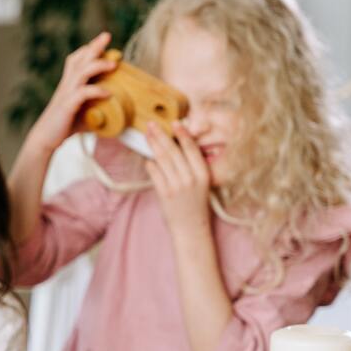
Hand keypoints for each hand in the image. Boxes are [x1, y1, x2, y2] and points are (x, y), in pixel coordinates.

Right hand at [26, 32, 116, 153]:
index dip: (87, 49)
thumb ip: (96, 108)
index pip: (75, 59)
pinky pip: (83, 93)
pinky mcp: (67, 106)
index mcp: (68, 84)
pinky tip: (108, 93)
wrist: (44, 139)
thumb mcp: (83, 113)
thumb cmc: (63, 127)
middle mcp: (66, 85)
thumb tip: (115, 111)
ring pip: (82, 71)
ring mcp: (66, 94)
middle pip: (79, 59)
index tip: (102, 42)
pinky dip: (97, 91)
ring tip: (114, 63)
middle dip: (94, 46)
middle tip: (107, 35)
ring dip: (98, 65)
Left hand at [146, 122, 211, 236]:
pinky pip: (154, 173)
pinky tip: (147, 157)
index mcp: (203, 174)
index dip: (182, 134)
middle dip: (161, 135)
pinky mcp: (164, 193)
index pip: (191, 148)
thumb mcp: (202, 183)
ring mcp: (177, 186)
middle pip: (173, 151)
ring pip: (162, 159)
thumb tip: (177, 144)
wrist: (191, 228)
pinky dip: (150, 164)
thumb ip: (193, 166)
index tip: (174, 122)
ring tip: (147, 134)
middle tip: (152, 124)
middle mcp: (191, 178)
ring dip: (153, 144)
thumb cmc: (195, 204)